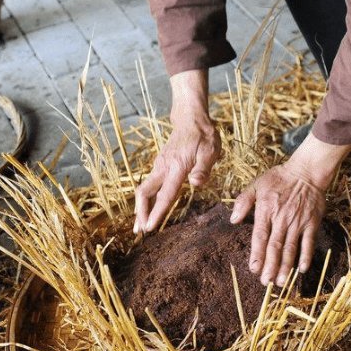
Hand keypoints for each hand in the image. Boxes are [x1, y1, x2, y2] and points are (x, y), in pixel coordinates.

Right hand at [135, 69, 219, 232]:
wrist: (190, 117)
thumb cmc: (204, 134)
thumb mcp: (211, 150)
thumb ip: (204, 168)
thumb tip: (196, 184)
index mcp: (177, 167)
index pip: (165, 195)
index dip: (156, 213)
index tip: (149, 228)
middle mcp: (163, 167)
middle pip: (144, 193)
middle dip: (140, 213)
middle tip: (140, 232)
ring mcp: (160, 165)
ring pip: (144, 189)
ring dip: (141, 208)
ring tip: (141, 225)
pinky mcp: (160, 164)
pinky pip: (150, 184)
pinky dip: (146, 199)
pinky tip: (149, 207)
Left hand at [230, 134, 350, 285]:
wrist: (307, 171)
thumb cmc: (279, 178)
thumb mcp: (257, 184)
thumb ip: (243, 201)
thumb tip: (233, 220)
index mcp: (266, 210)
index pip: (260, 236)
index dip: (257, 254)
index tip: (254, 269)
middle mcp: (282, 218)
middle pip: (275, 246)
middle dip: (270, 266)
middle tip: (266, 283)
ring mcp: (298, 222)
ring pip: (291, 247)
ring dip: (286, 266)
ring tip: (281, 282)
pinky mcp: (312, 222)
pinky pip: (308, 242)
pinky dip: (305, 256)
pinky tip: (301, 269)